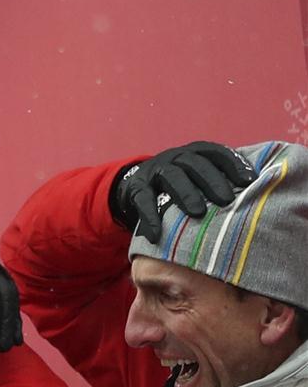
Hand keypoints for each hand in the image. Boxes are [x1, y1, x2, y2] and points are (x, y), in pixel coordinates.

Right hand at [112, 141, 255, 242]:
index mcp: (193, 153)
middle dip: (212, 181)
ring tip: (197, 213)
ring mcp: (154, 171)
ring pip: (172, 176)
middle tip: (227, 200)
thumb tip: (252, 197)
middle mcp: (174, 157)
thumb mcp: (195, 178)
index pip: (216, 153)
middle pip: (195, 164)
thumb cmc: (175, 188)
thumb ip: (216, 182)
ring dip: (186, 193)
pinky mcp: (135, 188)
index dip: (233, 164)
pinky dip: (151, 216)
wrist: (134, 188)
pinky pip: (144, 200)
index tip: (250, 181)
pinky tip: (157, 234)